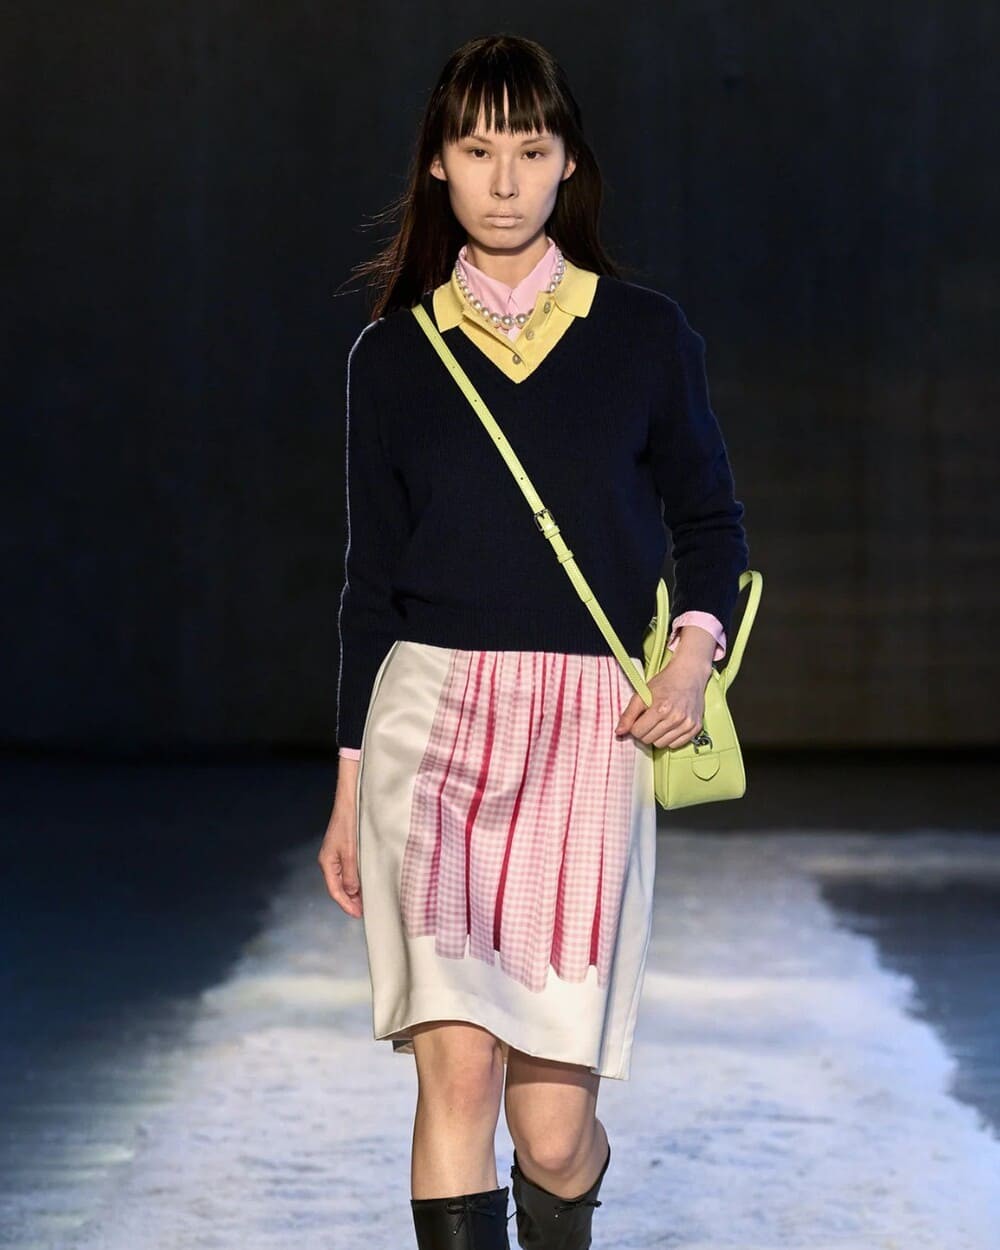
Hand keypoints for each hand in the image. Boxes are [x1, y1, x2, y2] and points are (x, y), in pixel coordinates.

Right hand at [317, 761, 362, 917]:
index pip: (335, 890)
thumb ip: (351, 873)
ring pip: (342, 880)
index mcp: (327, 863)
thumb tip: (351, 892)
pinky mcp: (342, 850)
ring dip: (352, 892)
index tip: (357, 914)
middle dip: (349, 901)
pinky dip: (353, 881)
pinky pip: (346, 871)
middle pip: (337, 887)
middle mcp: (328, 861)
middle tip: (363, 912)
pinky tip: (362, 885)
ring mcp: (335, 856)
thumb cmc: (348, 824)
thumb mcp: (350, 851)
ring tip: (364, 902)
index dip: (346, 904)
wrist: (348, 802)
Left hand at [615, 652, 711, 749]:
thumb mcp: (642, 694)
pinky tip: (670, 725)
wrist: (688, 675)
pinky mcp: (695, 728)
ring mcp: (687, 724)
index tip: (639, 719)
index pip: (638, 732)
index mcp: (661, 708)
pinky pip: (675, 745)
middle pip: (649, 740)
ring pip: (661, 744)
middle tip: (649, 719)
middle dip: (645, 731)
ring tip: (660, 722)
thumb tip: (619, 732)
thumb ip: (628, 714)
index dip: (635, 726)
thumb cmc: (665, 683)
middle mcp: (675, 718)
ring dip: (657, 736)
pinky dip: (670, 738)